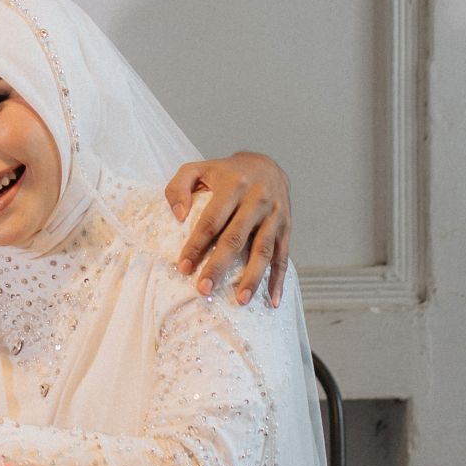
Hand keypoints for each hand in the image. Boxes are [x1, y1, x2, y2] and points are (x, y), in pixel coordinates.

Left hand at [164, 151, 290, 306]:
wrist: (267, 165)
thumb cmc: (225, 173)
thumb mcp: (198, 169)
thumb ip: (179, 186)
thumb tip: (178, 216)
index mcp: (233, 185)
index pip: (211, 219)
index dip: (197, 244)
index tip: (184, 267)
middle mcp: (256, 199)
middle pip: (236, 238)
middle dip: (219, 266)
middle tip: (204, 289)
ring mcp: (275, 215)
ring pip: (263, 250)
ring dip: (252, 277)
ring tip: (240, 300)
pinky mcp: (287, 227)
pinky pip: (283, 256)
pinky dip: (279, 279)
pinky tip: (272, 300)